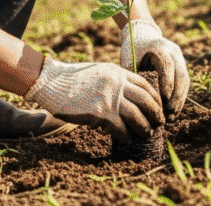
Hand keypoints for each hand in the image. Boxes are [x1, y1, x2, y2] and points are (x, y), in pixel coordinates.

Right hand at [25, 57, 162, 142]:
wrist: (51, 82)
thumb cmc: (71, 80)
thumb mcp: (97, 72)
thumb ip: (113, 81)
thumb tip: (125, 99)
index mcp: (116, 72)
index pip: (144, 84)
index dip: (154, 97)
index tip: (158, 106)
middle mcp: (116, 82)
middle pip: (145, 99)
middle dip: (155, 112)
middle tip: (159, 122)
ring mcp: (109, 97)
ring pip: (136, 114)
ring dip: (144, 126)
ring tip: (147, 132)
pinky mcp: (100, 112)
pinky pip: (120, 127)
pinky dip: (125, 135)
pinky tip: (127, 139)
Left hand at [120, 19, 189, 117]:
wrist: (142, 34)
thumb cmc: (132, 50)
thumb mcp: (130, 60)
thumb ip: (135, 76)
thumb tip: (138, 102)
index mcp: (158, 47)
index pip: (167, 65)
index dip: (167, 82)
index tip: (164, 99)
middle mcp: (172, 51)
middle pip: (180, 74)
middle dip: (176, 96)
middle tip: (169, 113)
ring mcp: (179, 57)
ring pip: (185, 80)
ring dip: (180, 99)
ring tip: (172, 116)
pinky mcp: (181, 64)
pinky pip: (184, 82)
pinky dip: (179, 96)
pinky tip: (173, 110)